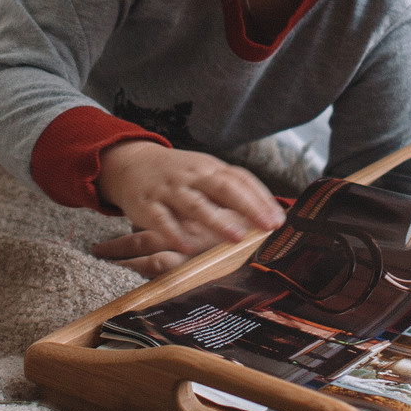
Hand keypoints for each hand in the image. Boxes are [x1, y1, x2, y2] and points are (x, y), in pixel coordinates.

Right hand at [94, 142, 284, 274]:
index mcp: (210, 169)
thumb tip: (269, 214)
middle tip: (268, 226)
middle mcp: (192, 177)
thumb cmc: (178, 175)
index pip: (240, 180)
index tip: (279, 219)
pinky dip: (175, 233)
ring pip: (195, 204)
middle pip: (224, 188)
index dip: (261, 198)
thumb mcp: (205, 174)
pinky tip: (188, 247)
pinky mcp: (148, 206)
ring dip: (217, 221)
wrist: (131, 164)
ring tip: (237, 237)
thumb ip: (233, 191)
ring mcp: (170, 190)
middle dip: (248, 206)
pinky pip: (162, 220)